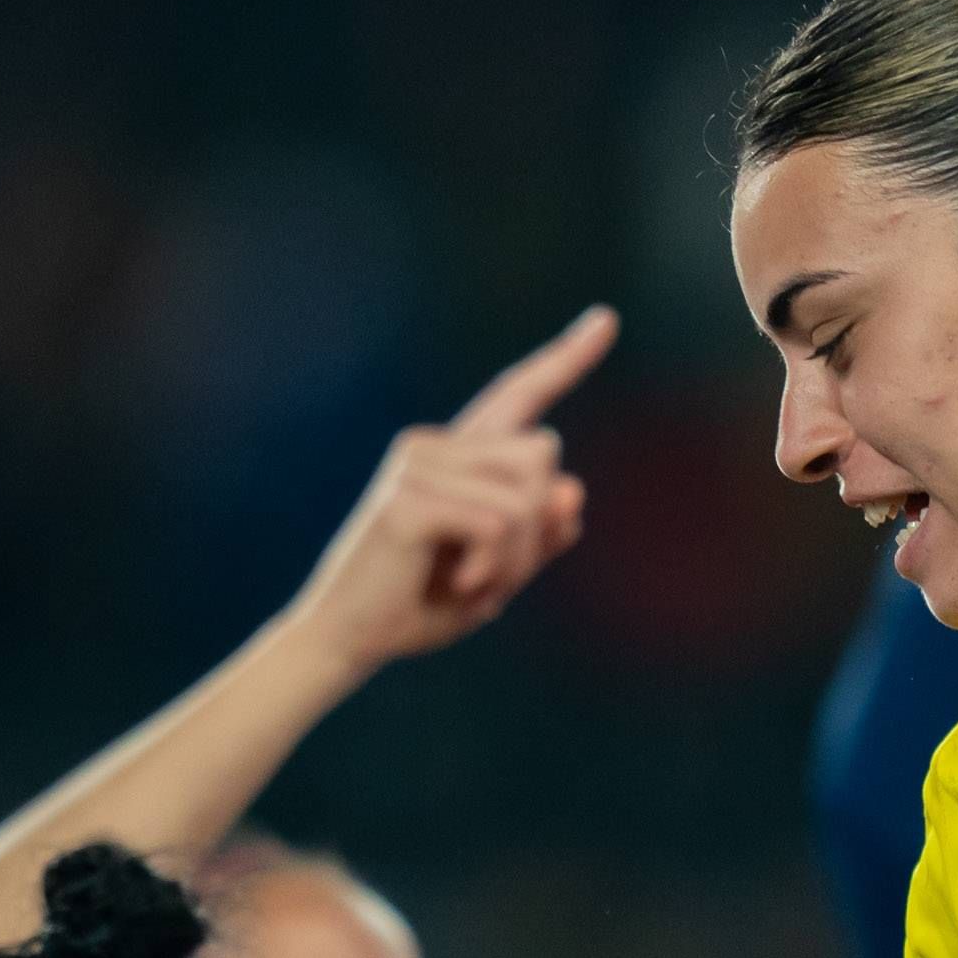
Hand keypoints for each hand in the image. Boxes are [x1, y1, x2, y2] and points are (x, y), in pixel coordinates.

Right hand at [280, 309, 609, 679]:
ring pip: (526, 496)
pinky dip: (495, 567)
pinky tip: (460, 586)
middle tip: (493, 573)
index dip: (566, 359)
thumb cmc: (422, 603)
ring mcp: (417, 466)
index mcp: (458, 454)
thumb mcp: (500, 570)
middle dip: (538, 526)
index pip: (519, 395)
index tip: (606, 320)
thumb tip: (572, 489)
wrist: (351, 638)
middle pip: (542, 454)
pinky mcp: (408, 500)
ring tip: (473, 583)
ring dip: (517, 558)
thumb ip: (539, 533)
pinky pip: (498, 524)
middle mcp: (434, 445)